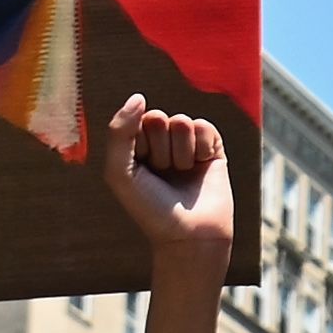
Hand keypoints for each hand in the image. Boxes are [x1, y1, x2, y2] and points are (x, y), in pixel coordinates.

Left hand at [100, 94, 236, 286]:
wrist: (189, 236)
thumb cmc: (150, 208)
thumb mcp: (119, 171)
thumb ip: (119, 131)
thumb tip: (139, 96)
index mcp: (137, 145)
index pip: (136, 120)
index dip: (139, 146)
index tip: (143, 172)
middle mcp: (162, 142)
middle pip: (159, 118)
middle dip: (160, 149)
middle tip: (164, 175)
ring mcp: (188, 144)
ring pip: (182, 122)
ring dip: (181, 153)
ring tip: (182, 175)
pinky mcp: (213, 148)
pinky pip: (205, 127)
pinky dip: (201, 149)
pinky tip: (201, 168)